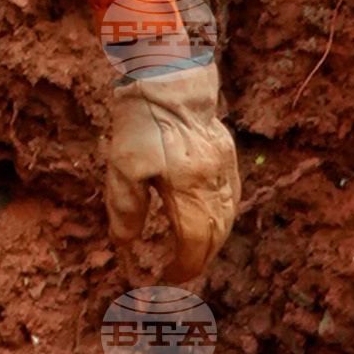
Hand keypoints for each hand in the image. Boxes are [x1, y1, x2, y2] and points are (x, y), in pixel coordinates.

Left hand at [107, 52, 241, 283]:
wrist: (169, 73)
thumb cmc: (141, 118)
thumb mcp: (122, 163)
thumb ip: (125, 207)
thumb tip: (124, 243)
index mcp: (190, 188)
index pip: (192, 243)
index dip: (181, 268)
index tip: (164, 280)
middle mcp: (215, 183)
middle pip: (214, 237)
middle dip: (198, 261)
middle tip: (178, 275)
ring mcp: (226, 169)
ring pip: (227, 220)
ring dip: (211, 243)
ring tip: (192, 256)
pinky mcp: (228, 155)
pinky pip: (231, 199)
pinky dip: (221, 219)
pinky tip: (209, 223)